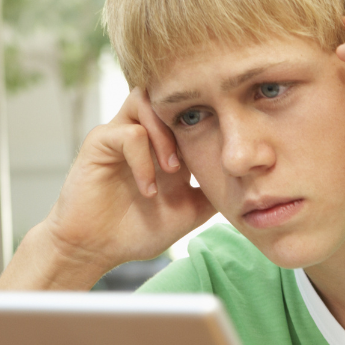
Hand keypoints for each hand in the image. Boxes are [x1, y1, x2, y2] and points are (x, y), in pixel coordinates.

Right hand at [0, 88, 214, 289]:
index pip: (190, 112)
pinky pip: (128, 133)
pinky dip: (144, 159)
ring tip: (173, 170)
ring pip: (145, 99)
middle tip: (197, 159)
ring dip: (165, 133)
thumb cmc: (137, 230)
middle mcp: (144, 133)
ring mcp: (120, 133)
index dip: (210, 121)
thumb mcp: (188, 212)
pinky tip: (149, 189)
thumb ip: (212, 193)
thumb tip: (248, 185)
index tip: (226, 150)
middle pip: (167, 95)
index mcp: (166, 144)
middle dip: (188, 120)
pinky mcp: (99, 142)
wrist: (96, 249)